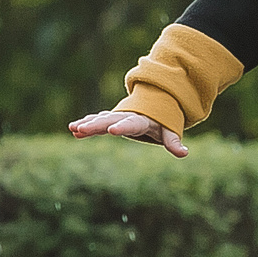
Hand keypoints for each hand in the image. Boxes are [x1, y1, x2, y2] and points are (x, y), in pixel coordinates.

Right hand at [68, 108, 187, 158]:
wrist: (154, 103)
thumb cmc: (162, 121)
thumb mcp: (169, 130)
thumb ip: (173, 141)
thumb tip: (184, 153)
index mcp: (141, 120)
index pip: (131, 124)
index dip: (122, 127)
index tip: (111, 130)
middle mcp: (126, 116)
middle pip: (109, 120)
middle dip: (95, 125)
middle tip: (81, 129)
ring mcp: (117, 116)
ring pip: (100, 119)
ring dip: (87, 123)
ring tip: (73, 128)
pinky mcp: (111, 119)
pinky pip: (97, 120)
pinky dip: (86, 124)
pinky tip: (74, 129)